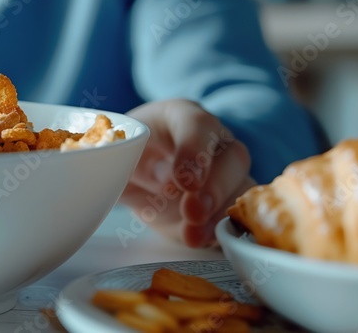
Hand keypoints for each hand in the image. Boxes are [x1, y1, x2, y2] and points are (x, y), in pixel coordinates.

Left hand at [120, 99, 253, 246]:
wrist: (142, 168)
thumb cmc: (132, 150)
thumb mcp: (119, 148)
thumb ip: (117, 157)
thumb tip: (126, 169)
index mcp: (182, 117)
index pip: (197, 125)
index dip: (194, 151)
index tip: (185, 180)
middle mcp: (214, 140)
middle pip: (231, 156)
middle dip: (213, 187)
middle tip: (192, 211)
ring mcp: (227, 170)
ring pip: (239, 187)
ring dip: (217, 213)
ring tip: (193, 236)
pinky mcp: (228, 199)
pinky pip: (234, 213)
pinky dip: (218, 229)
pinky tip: (199, 240)